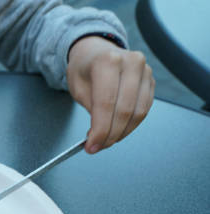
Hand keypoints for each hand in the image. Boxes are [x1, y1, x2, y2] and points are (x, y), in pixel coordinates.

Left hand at [67, 36, 154, 153]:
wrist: (96, 52)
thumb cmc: (85, 68)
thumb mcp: (78, 88)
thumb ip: (90, 110)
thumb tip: (98, 136)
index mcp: (107, 61)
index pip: (106, 104)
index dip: (100, 130)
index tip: (92, 146)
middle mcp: (130, 62)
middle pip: (125, 110)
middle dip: (110, 135)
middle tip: (98, 146)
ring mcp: (144, 70)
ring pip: (138, 113)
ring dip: (122, 132)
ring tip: (106, 139)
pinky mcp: (151, 81)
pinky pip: (144, 109)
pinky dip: (131, 124)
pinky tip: (118, 129)